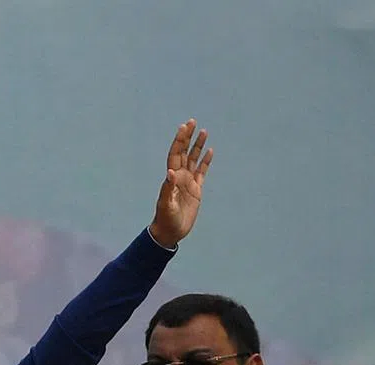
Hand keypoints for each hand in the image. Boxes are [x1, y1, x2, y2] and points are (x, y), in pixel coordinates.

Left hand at [147, 119, 212, 247]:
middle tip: (192, 122)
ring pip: (193, 159)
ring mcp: (188, 182)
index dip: (179, 141)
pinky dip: (205, 161)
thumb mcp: (166, 205)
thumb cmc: (165, 219)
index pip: (175, 154)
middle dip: (187, 137)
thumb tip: (170, 173)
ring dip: (198, 146)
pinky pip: (202, 172)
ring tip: (203, 131)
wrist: (170, 232)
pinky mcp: (196, 190)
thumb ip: (167, 189)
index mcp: (172, 178)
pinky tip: (209, 151)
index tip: (184, 127)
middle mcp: (179, 177)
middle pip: (184, 152)